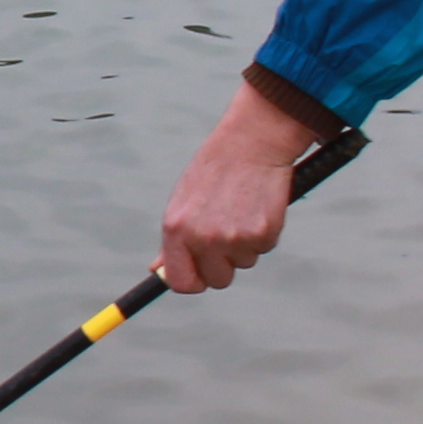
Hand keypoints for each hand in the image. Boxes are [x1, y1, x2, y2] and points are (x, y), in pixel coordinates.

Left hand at [158, 80, 327, 293]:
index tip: (200, 273)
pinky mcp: (264, 233)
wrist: (251, 142)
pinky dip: (263, 233)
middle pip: (217, 280)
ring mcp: (234, 238)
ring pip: (243, 263)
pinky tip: (256, 206)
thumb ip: (174, 240)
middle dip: (223, 264)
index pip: (180, 282)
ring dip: (244, 245)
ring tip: (240, 210)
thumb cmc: (214, 170)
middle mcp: (203, 238)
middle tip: (227, 234)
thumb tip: (159, 270)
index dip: (193, 280)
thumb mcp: (183, 200)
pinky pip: (264, 248)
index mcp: (176, 229)